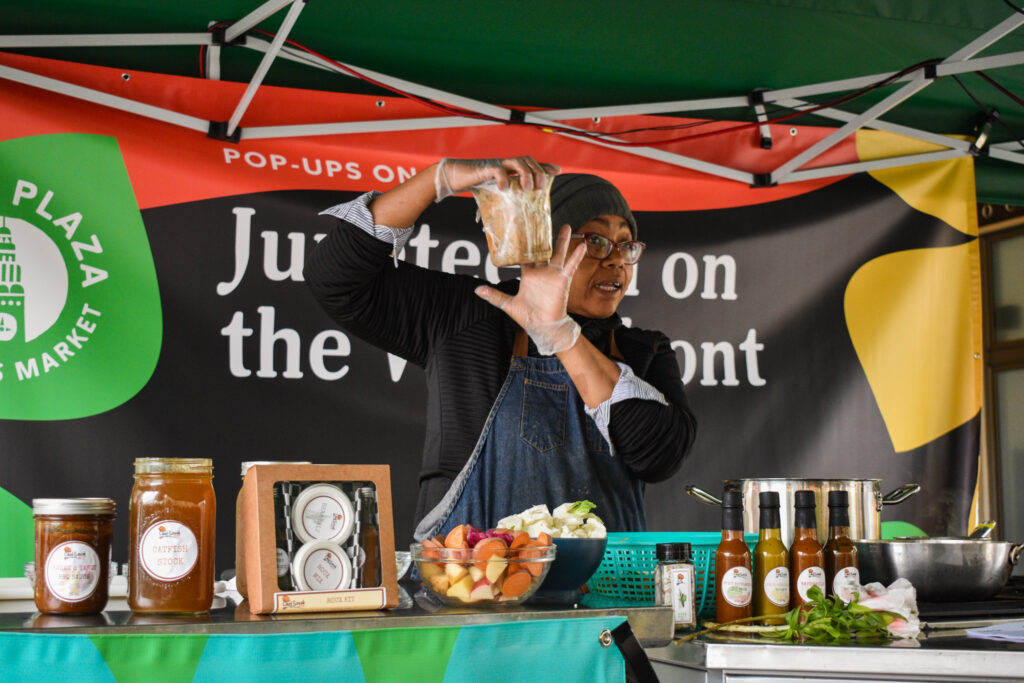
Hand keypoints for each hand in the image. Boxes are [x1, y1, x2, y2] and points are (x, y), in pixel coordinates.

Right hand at [435, 157, 559, 201]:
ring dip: (526, 173)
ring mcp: (497, 164)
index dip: (545, 166)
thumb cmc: (476, 185)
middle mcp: (506, 164)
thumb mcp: (495, 194)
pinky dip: (503, 179)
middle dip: (538, 172)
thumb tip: (511, 225)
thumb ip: (504, 203)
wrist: (456, 176)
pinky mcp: (485, 168)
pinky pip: (498, 170)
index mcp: (511, 169)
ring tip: (527, 188)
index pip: (532, 164)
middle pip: (528, 160)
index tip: (557, 171)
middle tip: (540, 188)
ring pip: (518, 161)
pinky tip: (504, 188)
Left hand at [475, 225, 585, 354]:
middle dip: (544, 237)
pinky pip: (571, 266)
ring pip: (558, 254)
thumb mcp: (508, 304)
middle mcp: (541, 272)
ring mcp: (553, 275)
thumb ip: (494, 296)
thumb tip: (477, 290)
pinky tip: (581, 245)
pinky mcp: (563, 280)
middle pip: (543, 250)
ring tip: (566, 227)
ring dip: (562, 241)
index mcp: (528, 275)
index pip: (525, 256)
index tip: (522, 230)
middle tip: (543, 222)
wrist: (543, 327)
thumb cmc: (528, 316)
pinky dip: (576, 256)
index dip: (524, 244)